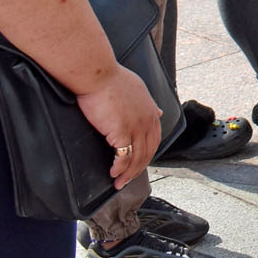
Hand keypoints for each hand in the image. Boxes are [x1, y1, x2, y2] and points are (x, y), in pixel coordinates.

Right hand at [78, 62, 162, 188]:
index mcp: (150, 110)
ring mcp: (136, 127)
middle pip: (147, 152)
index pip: (155, 138)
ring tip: (119, 183)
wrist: (98, 74)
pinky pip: (123, 157)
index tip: (140, 164)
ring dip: (128, 174)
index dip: (148, 154)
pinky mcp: (121, 132)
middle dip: (139, 169)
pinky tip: (113, 173)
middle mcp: (147, 120)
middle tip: (128, 180)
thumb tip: (158, 112)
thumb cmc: (111, 79)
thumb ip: (147, 103)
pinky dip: (119, 168)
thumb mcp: (138, 89)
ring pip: (137, 158)